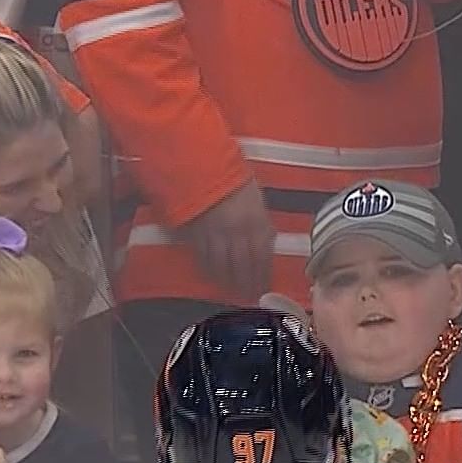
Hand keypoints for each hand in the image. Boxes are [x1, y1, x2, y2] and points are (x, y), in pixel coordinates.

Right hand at [182, 179, 274, 302]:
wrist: (201, 164)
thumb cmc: (232, 176)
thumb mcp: (256, 196)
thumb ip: (261, 221)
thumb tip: (265, 243)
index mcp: (256, 222)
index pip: (262, 258)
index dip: (262, 277)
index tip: (264, 289)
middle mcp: (238, 233)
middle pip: (243, 268)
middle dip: (245, 285)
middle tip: (247, 297)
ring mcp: (216, 236)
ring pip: (223, 267)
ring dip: (227, 281)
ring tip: (230, 291)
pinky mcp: (196, 235)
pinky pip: (203, 258)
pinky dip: (208, 270)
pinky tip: (212, 276)